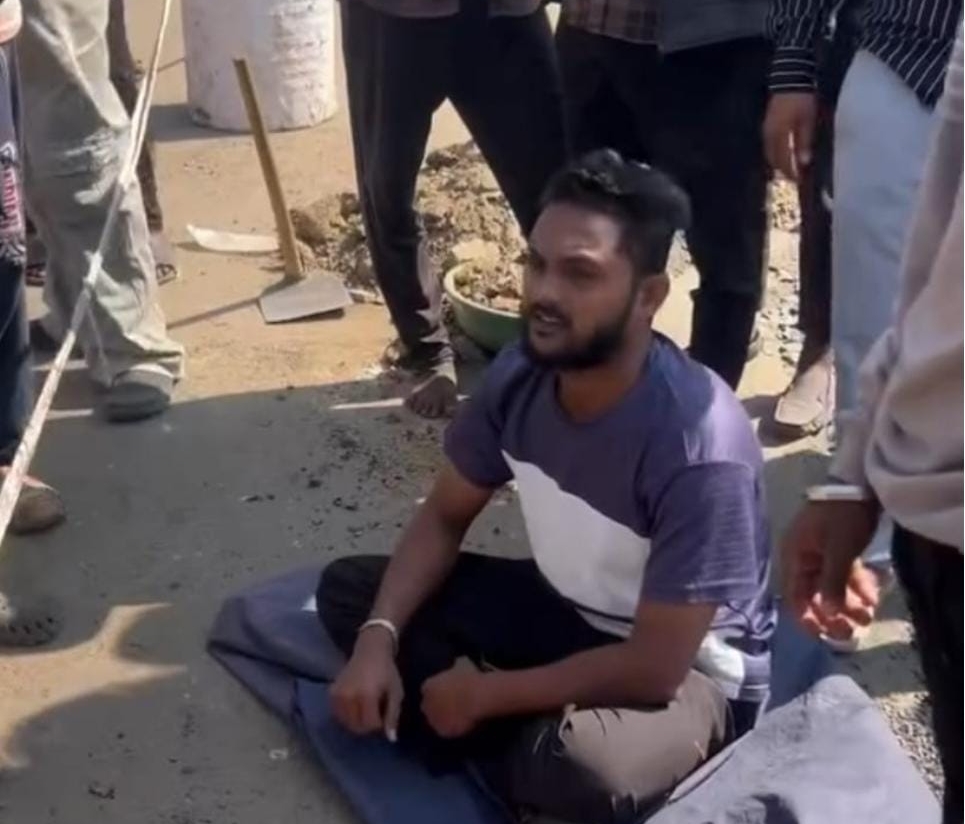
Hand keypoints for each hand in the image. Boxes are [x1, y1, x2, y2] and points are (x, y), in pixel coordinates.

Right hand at [330, 630, 403, 741]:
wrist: (370, 650)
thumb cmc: (387, 671)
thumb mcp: (396, 692)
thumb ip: (393, 716)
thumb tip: (391, 739)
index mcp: (366, 695)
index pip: (370, 725)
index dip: (379, 724)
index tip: (383, 713)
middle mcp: (348, 696)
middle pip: (357, 727)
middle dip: (367, 725)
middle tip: (375, 712)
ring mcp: (337, 695)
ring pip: (345, 724)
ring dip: (356, 722)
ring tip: (365, 709)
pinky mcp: (331, 693)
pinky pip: (337, 715)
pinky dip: (346, 716)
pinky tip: (355, 707)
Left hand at [421, 657, 486, 738]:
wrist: (477, 697)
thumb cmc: (470, 677)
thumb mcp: (461, 664)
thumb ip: (455, 666)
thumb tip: (457, 663)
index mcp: (428, 686)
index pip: (427, 690)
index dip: (437, 692)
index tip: (446, 692)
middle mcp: (426, 704)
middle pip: (428, 707)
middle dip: (436, 706)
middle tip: (451, 706)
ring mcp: (433, 720)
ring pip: (436, 721)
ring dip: (443, 719)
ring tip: (458, 717)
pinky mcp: (443, 732)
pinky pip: (446, 731)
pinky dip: (452, 729)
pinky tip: (462, 726)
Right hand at [763, 92, 817, 180]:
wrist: (791, 77)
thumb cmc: (802, 99)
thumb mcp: (807, 121)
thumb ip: (804, 142)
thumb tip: (803, 162)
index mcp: (779, 136)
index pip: (783, 161)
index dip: (791, 172)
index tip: (799, 181)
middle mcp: (769, 136)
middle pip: (774, 159)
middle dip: (783, 170)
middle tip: (795, 177)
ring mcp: (766, 129)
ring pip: (770, 153)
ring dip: (778, 162)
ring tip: (789, 167)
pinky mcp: (767, 124)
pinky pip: (769, 144)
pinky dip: (776, 152)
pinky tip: (783, 152)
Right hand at [782, 500, 881, 636]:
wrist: (859, 484)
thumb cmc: (842, 517)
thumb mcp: (838, 551)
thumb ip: (832, 584)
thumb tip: (828, 615)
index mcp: (794, 557)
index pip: (794, 596)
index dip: (807, 618)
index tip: (824, 636)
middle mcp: (802, 558)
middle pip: (813, 595)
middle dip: (832, 615)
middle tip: (852, 632)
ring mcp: (820, 554)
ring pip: (831, 587)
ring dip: (848, 603)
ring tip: (868, 617)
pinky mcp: (836, 549)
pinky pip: (842, 575)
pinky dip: (855, 587)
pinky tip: (872, 598)